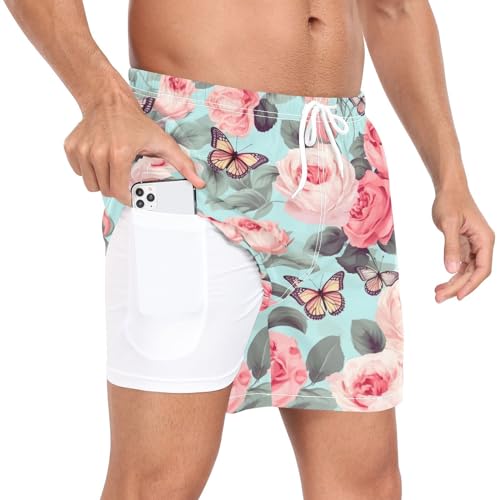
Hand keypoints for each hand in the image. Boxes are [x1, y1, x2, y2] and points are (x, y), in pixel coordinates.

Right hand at [63, 91, 205, 205]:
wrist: (107, 100)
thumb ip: (183, 164)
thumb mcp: (162, 142)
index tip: (133, 196)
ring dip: (102, 180)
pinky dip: (89, 170)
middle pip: (105, 190)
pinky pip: (79, 173)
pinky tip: (99, 156)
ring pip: (91, 185)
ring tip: (112, 164)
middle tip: (124, 174)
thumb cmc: (135, 122)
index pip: (119, 192)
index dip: (128, 198)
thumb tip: (199, 183)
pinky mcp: (71, 148)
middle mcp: (97, 153)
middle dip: (117, 187)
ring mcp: (82, 151)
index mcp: (119, 154)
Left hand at [432, 187, 494, 302]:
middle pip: (473, 273)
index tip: (459, 296)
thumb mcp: (449, 224)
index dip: (472, 284)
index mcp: (484, 239)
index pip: (483, 268)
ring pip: (466, 271)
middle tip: (439, 298)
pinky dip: (452, 275)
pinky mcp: (464, 245)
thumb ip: (451, 247)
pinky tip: (442, 284)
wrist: (449, 190)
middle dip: (458, 287)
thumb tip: (452, 270)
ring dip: (454, 284)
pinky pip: (460, 265)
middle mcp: (482, 244)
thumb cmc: (450, 202)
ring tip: (438, 294)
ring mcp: (474, 246)